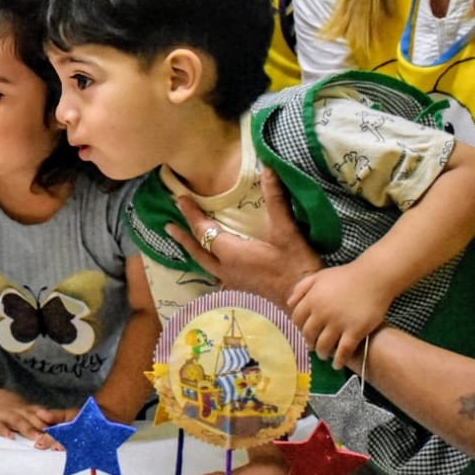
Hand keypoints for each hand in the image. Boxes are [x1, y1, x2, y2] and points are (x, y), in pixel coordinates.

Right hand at [0, 388, 70, 441]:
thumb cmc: (7, 404)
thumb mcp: (25, 407)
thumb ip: (39, 418)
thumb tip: (59, 430)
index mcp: (30, 410)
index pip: (47, 418)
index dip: (57, 427)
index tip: (68, 437)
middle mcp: (21, 411)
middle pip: (36, 422)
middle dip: (47, 432)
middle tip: (58, 443)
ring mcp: (7, 415)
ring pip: (19, 422)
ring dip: (28, 430)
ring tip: (37, 439)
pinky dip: (4, 431)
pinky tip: (9, 437)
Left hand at [167, 168, 320, 307]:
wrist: (305, 304)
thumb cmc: (296, 267)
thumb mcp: (287, 232)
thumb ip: (276, 200)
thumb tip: (268, 170)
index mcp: (231, 253)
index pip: (204, 230)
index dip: (192, 214)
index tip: (180, 199)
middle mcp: (225, 269)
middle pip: (198, 250)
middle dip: (184, 235)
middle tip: (169, 225)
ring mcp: (232, 283)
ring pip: (205, 265)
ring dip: (194, 251)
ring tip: (185, 243)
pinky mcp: (241, 292)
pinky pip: (217, 277)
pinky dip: (210, 267)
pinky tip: (214, 268)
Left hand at [288, 265, 386, 369]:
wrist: (374, 277)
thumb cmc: (346, 276)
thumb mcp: (319, 276)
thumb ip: (302, 288)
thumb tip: (289, 304)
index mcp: (312, 299)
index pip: (297, 319)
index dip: (300, 328)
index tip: (305, 332)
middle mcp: (322, 313)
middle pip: (309, 334)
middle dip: (309, 343)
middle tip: (313, 347)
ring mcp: (338, 323)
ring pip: (324, 345)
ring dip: (322, 353)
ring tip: (324, 355)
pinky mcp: (355, 331)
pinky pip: (343, 351)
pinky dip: (339, 360)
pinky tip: (337, 364)